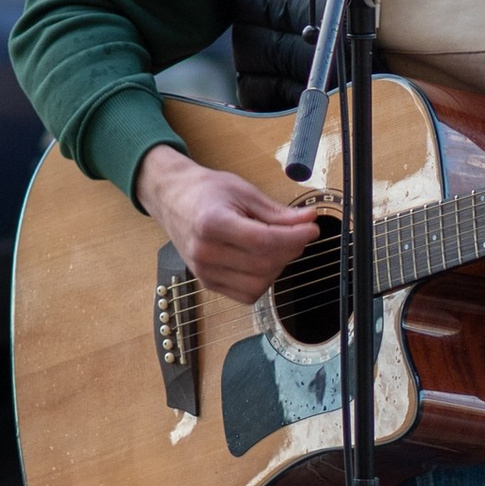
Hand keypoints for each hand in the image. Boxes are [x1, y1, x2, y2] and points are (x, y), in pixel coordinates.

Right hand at [134, 143, 323, 304]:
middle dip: (291, 250)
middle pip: (264, 264)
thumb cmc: (206, 191)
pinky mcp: (207, 283)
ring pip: (258, 284)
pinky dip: (263, 280)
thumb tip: (308, 220)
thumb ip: (277, 212)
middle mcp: (205, 252)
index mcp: (212, 223)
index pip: (264, 241)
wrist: (172, 199)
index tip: (312, 229)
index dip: (294, 238)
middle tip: (299, 233)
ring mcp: (204, 271)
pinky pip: (246, 294)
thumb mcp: (244, 192)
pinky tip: (263, 261)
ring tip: (279, 245)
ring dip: (279, 267)